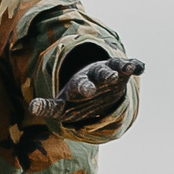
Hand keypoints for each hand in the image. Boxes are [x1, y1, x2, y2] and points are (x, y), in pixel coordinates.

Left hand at [27, 57, 144, 127]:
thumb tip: (32, 107)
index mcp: (79, 85)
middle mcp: (94, 76)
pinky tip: (141, 67)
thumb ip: (48, 107)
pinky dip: (135, 65)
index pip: (80, 86)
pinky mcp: (122, 73)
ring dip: (121, 68)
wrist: (93, 87)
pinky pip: (129, 66)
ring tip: (129, 69)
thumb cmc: (75, 99)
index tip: (86, 91)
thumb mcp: (61, 106)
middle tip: (110, 76)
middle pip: (99, 74)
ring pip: (114, 68)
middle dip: (104, 75)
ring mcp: (109, 72)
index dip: (83, 88)